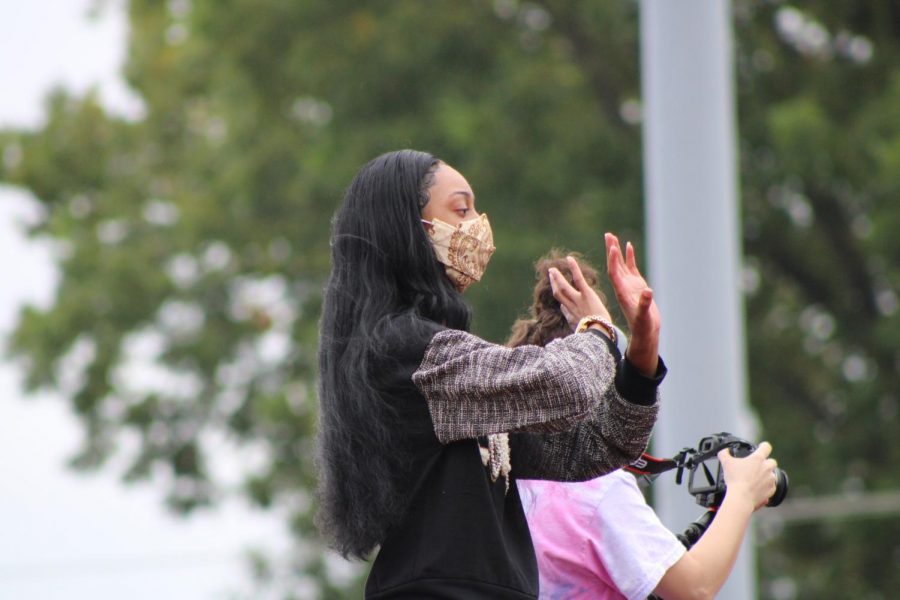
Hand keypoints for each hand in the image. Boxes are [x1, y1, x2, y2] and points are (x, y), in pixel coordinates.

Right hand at [548, 256, 611, 329]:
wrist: (599, 333)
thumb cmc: (595, 335)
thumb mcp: (584, 333)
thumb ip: (580, 328)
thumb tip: (577, 327)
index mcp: (572, 317)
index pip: (564, 307)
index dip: (561, 301)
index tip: (560, 296)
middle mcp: (572, 307)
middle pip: (558, 294)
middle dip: (553, 284)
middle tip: (551, 276)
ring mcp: (578, 300)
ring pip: (563, 286)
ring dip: (557, 277)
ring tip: (553, 269)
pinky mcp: (586, 294)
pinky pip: (578, 279)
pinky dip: (573, 268)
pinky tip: (569, 259)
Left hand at [606, 233, 659, 374]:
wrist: (645, 331)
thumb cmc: (643, 326)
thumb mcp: (643, 316)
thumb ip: (644, 304)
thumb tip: (648, 291)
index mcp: (621, 292)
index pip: (614, 273)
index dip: (612, 261)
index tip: (611, 248)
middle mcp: (622, 286)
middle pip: (614, 265)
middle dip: (610, 250)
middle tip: (607, 235)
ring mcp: (629, 284)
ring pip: (621, 264)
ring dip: (616, 250)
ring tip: (612, 236)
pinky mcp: (636, 285)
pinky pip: (631, 268)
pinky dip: (629, 257)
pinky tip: (628, 245)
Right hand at [719, 442, 778, 510]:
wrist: (741, 498)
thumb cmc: (735, 480)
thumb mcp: (726, 463)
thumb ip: (724, 453)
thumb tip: (724, 451)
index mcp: (758, 459)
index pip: (766, 447)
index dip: (763, 446)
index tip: (761, 448)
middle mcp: (767, 468)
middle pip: (772, 461)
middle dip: (766, 463)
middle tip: (756, 467)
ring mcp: (771, 479)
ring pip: (772, 474)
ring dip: (766, 475)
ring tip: (755, 479)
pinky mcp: (772, 490)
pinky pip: (771, 486)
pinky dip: (766, 487)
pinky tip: (757, 488)